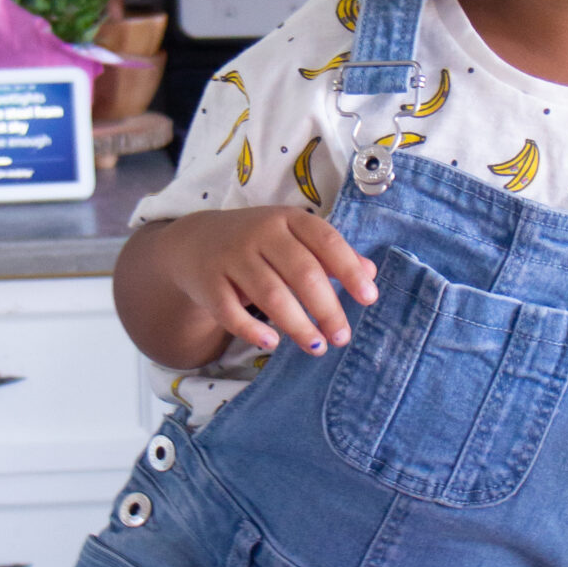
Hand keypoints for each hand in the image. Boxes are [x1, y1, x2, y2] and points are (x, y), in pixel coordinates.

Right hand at [160, 207, 377, 357]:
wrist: (196, 241)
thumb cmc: (258, 243)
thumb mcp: (294, 238)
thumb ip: (331, 254)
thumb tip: (371, 274)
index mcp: (287, 220)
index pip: (326, 242)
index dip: (349, 270)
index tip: (369, 299)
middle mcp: (260, 233)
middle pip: (302, 272)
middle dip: (327, 308)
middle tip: (342, 337)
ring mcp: (232, 257)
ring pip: (271, 295)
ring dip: (298, 325)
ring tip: (317, 346)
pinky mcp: (209, 283)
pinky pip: (231, 312)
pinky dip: (252, 330)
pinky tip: (272, 343)